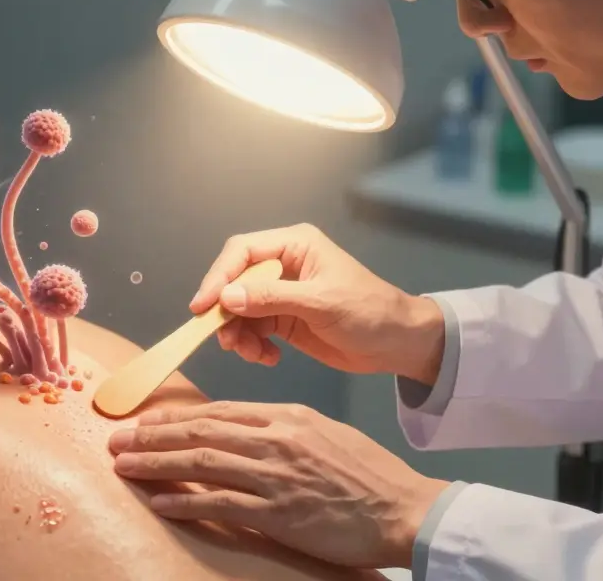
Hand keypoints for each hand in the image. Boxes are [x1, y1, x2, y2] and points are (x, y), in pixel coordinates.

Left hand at [108, 401, 449, 569]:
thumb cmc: (368, 474)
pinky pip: (221, 502)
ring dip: (156, 463)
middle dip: (154, 435)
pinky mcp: (278, 512)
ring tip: (124, 465)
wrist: (403, 508)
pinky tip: (160, 501)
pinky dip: (186, 500)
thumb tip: (244, 432)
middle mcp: (276, 439)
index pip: (219, 411)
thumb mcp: (324, 434)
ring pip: (202, 461)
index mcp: (287, 417)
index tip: (146, 420)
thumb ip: (283, 430)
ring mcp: (275, 475)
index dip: (177, 416)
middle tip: (118, 438)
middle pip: (201, 430)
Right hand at [191, 223, 443, 384]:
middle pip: (235, 281)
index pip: (242, 251)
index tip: (204, 306)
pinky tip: (269, 357)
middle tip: (225, 339)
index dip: (219, 276)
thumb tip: (227, 297)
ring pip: (239, 309)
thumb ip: (272, 298)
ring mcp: (281, 293)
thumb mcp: (321, 303)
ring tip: (253, 354)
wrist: (398, 344)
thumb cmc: (369, 311)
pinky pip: (252, 329)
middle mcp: (283, 265)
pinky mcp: (283, 319)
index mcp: (295, 245)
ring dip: (238, 333)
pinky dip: (253, 346)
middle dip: (226, 311)